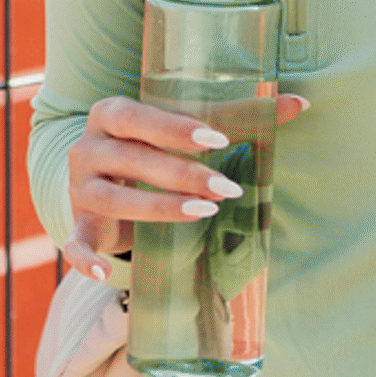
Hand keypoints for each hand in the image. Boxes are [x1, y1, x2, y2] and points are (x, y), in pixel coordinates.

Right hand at [61, 92, 304, 277]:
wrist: (100, 180)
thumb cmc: (152, 148)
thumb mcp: (185, 131)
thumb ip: (238, 117)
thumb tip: (300, 103)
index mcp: (109, 114)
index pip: (137, 116)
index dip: (174, 129)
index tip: (217, 141)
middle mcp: (87, 148)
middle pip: (130, 157)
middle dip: (182, 173)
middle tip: (227, 188)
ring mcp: (80, 190)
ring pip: (112, 198)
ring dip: (158, 207)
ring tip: (205, 213)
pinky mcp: (79, 226)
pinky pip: (75, 244)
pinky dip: (85, 260)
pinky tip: (105, 273)